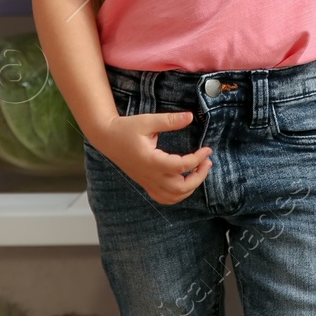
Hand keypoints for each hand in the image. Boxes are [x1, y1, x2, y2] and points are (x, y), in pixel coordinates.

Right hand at [91, 111, 211, 204]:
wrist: (107, 138)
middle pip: (181, 188)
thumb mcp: (148, 121)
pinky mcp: (146, 183)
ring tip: (199, 171)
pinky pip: (164, 198)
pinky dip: (177, 195)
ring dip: (190, 187)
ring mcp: (147, 182)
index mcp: (151, 161)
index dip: (198, 159)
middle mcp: (150, 175)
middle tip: (207, 162)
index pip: (181, 166)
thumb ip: (170, 120)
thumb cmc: (126, 128)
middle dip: (199, 177)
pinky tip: (184, 182)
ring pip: (174, 197)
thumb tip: (190, 116)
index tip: (207, 149)